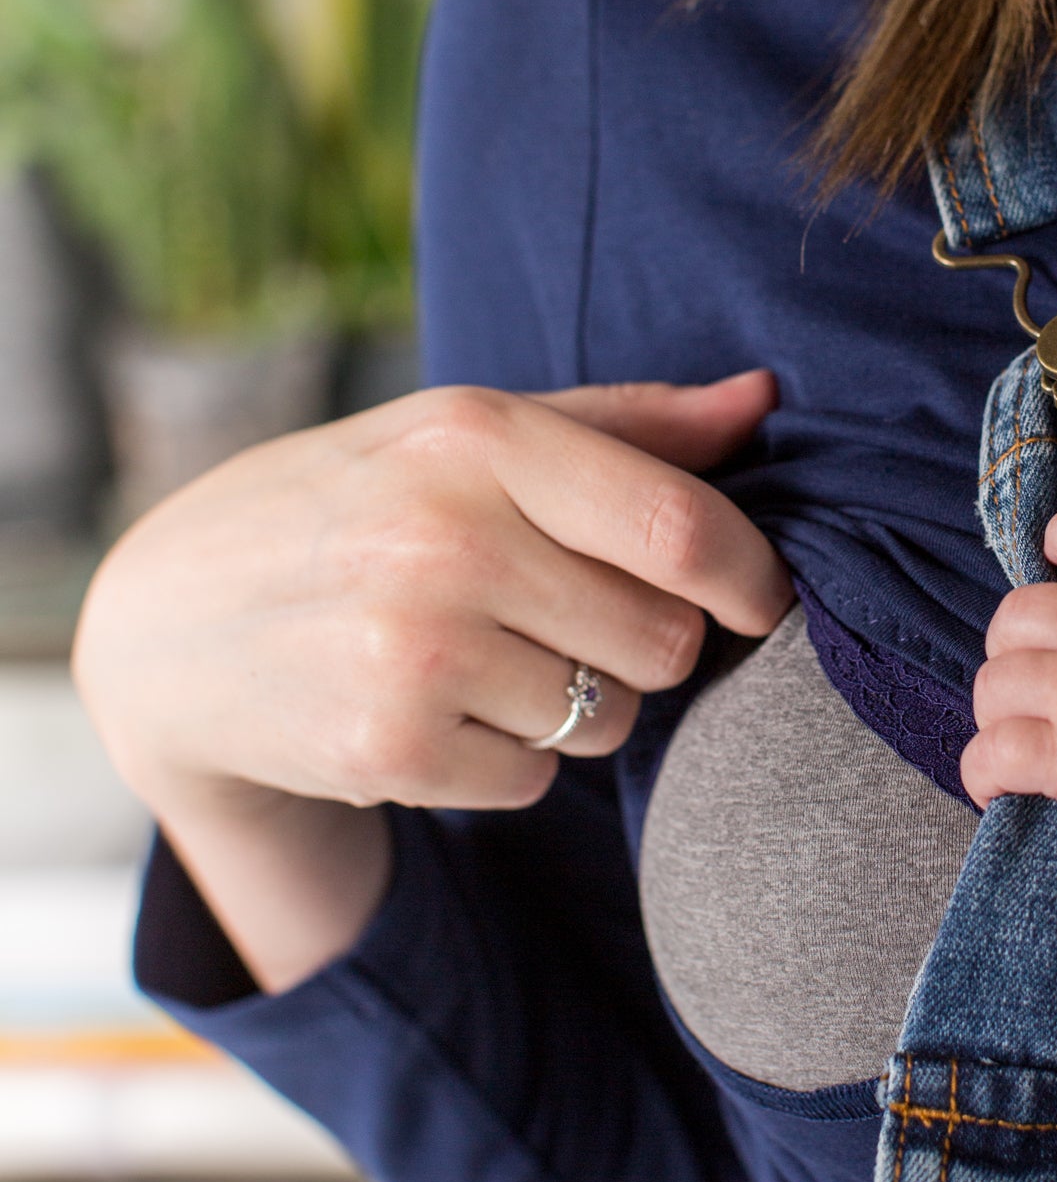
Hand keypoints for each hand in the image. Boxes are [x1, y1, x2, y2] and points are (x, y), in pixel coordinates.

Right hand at [74, 371, 792, 987]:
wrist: (168, 625)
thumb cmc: (352, 508)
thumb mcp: (462, 436)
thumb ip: (622, 424)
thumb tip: (764, 402)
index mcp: (476, 437)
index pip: (677, 525)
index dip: (751, 576)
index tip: (764, 598)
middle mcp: (443, 537)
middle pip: (663, 636)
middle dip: (642, 641)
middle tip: (560, 619)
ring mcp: (411, 650)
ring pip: (609, 716)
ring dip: (573, 704)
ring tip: (478, 657)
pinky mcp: (386, 749)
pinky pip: (535, 779)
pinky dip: (503, 759)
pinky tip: (431, 709)